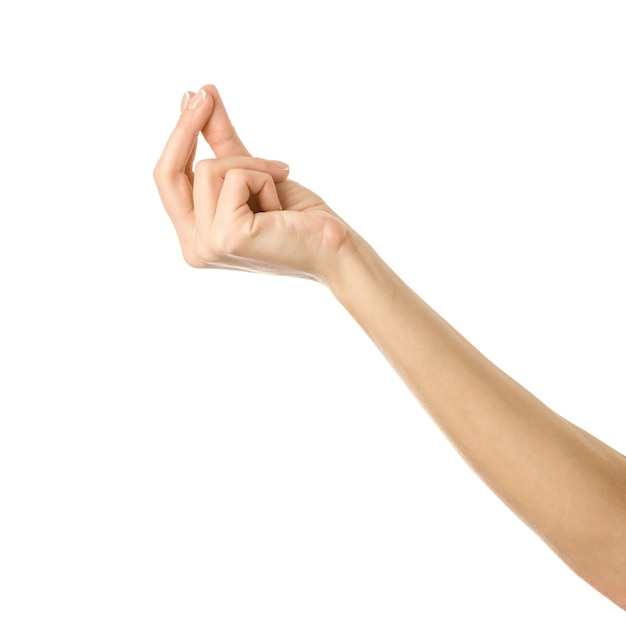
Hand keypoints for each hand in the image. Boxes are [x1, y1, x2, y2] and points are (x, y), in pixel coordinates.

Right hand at [154, 85, 350, 280]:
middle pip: (166, 174)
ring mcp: (207, 246)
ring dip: (252, 167)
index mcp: (195, 239)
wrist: (334, 248)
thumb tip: (199, 94)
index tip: (196, 96)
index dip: (178, 137)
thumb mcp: (254, 173)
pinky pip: (235, 177)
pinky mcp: (227, 237)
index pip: (167, 181)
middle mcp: (194, 248)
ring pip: (209, 168)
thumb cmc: (298, 217)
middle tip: (205, 94)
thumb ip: (223, 141)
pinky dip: (263, 178)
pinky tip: (280, 206)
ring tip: (277, 190)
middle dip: (186, 129)